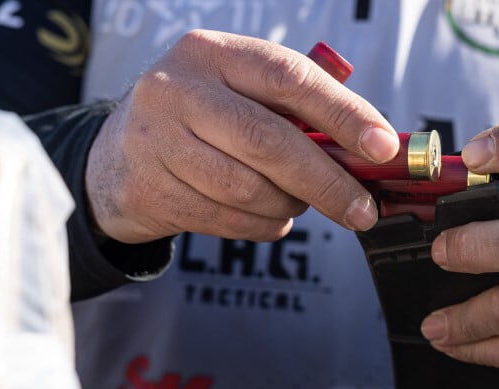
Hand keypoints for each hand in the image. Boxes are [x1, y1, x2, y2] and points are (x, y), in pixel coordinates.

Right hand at [86, 30, 399, 242]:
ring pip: (249, 189)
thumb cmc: (201, 120)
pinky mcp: (151, 190)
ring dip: (292, 205)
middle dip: (328, 181)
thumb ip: (298, 110)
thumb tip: (373, 149)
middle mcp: (179, 89)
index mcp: (213, 53)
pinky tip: (271, 216)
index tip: (383, 147)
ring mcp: (158, 141)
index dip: (343, 113)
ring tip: (302, 203)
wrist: (116, 157)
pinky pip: (228, 220)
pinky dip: (264, 225)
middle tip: (364, 209)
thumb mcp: (240, 92)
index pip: (289, 77)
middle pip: (270, 141)